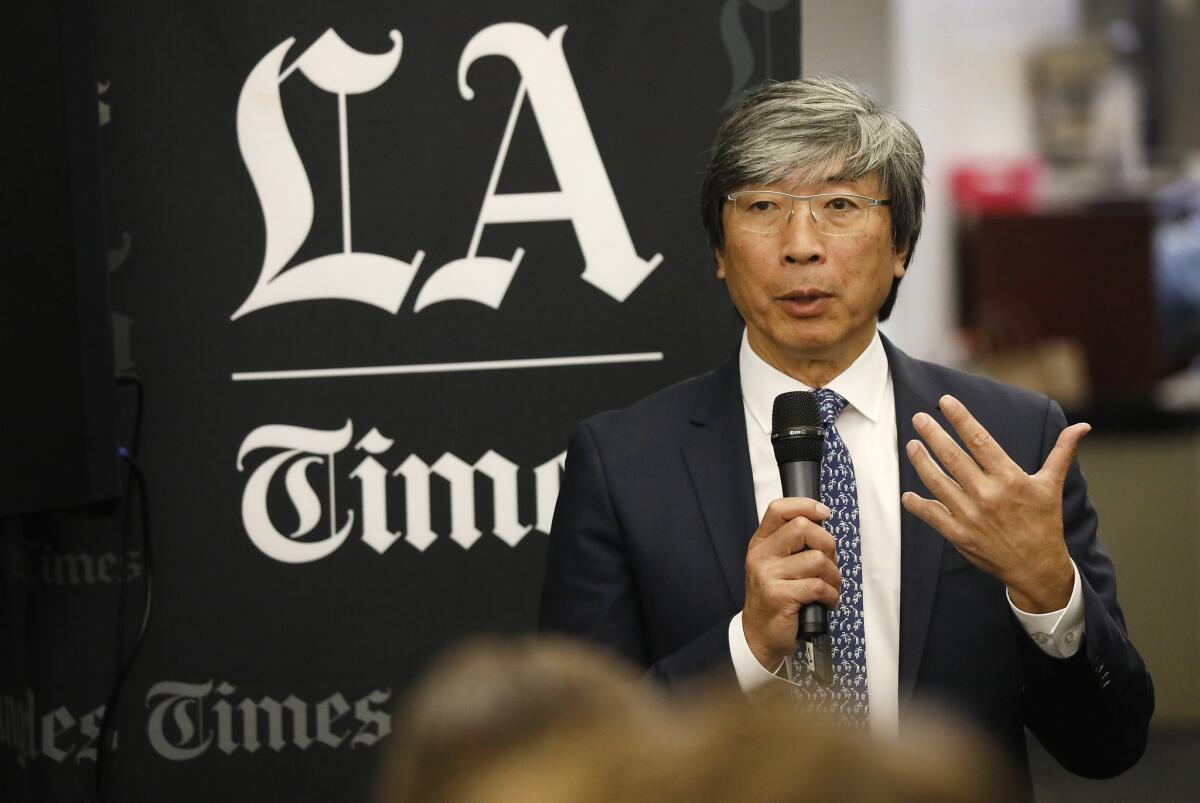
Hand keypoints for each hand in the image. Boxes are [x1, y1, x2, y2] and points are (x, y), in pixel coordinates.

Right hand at [743, 497, 838, 670]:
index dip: (806, 505)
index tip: (824, 513)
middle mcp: (760, 556)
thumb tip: (823, 526)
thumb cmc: (775, 599)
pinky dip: (831, 595)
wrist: (759, 636)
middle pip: (802, 528)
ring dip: (833, 576)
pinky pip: (818, 586)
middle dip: (827, 545)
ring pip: (816, 560)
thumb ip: (793, 545)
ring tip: (829, 588)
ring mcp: (768, 576)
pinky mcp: (779, 596)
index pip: (779, 509)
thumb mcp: (776, 566)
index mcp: (760, 543)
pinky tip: (826, 602)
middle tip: (828, 563)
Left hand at [901, 394, 1087, 612]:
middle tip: (918, 418)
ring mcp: (971, 515)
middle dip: (933, 434)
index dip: (961, 419)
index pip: (980, 440)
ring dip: (921, 462)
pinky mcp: (959, 534)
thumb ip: (1061, 453)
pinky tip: (907, 495)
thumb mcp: (1052, 485)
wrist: (1037, 567)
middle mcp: (988, 494)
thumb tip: (1081, 427)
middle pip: (953, 457)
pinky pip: (932, 515)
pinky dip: (917, 505)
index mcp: (1009, 478)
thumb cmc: (1044, 523)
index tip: (945, 402)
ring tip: (912, 445)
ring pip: (937, 482)